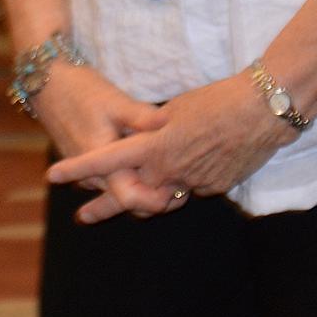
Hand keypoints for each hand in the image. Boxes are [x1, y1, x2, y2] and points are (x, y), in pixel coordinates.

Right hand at [29, 65, 171, 222]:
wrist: (47, 83)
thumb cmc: (80, 90)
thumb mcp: (114, 100)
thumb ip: (141, 117)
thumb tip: (168, 123)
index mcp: (100, 162)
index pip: (130, 199)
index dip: (156, 199)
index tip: (179, 187)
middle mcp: (93, 174)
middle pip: (128, 200)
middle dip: (155, 195)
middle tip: (183, 184)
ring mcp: (87, 171)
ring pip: (119, 191)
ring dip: (143, 187)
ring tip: (171, 176)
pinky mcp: (86, 165)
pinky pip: (111, 180)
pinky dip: (129, 176)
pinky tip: (147, 165)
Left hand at [47, 74, 285, 222]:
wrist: (262, 112)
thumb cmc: (217, 100)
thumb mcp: (176, 109)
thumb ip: (154, 129)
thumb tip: (146, 137)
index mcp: (152, 146)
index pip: (106, 161)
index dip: (78, 169)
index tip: (53, 175)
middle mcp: (167, 170)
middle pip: (129, 196)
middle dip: (106, 206)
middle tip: (84, 216)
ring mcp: (192, 183)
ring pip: (162, 196)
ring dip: (147, 198)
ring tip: (133, 205)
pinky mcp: (214, 188)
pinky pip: (190, 188)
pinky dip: (184, 182)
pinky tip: (192, 167)